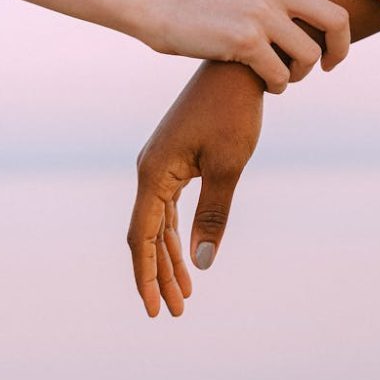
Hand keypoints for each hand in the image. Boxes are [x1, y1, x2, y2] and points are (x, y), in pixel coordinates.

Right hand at [127, 61, 263, 316]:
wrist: (236, 67)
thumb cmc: (233, 113)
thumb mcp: (227, 167)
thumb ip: (213, 216)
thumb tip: (201, 265)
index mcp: (154, 173)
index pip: (143, 238)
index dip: (147, 277)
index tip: (156, 311)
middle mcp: (150, 170)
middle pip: (149, 235)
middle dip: (161, 274)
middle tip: (175, 312)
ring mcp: (161, 164)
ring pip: (160, 222)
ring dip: (170, 256)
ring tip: (185, 294)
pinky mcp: (175, 159)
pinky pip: (170, 206)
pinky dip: (178, 232)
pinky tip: (188, 252)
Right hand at [142, 0, 379, 92]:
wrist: (158, 6)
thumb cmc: (203, 2)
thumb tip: (321, 15)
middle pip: (337, 20)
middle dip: (341, 49)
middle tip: (330, 66)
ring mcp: (261, 11)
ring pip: (308, 56)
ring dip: (300, 74)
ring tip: (280, 75)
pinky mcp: (245, 40)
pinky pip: (281, 76)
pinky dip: (276, 86)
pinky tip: (261, 81)